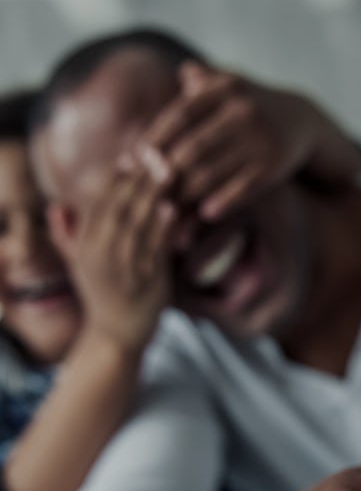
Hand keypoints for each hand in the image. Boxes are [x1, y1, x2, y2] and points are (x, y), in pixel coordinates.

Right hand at [68, 166, 174, 352]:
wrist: (116, 337)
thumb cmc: (101, 295)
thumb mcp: (78, 265)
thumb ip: (67, 234)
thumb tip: (57, 206)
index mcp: (84, 246)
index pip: (99, 203)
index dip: (117, 177)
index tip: (133, 155)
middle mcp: (100, 255)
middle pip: (119, 208)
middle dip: (138, 179)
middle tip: (158, 154)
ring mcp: (124, 269)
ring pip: (136, 226)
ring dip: (151, 197)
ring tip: (167, 172)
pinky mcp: (146, 283)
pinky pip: (155, 251)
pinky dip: (163, 229)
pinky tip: (173, 209)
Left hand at [130, 62, 360, 221]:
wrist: (303, 122)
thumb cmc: (250, 106)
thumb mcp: (225, 88)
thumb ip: (194, 89)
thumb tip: (163, 89)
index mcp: (225, 87)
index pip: (179, 115)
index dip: (152, 140)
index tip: (130, 163)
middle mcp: (243, 110)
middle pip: (192, 147)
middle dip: (165, 173)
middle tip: (141, 194)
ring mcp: (260, 139)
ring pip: (213, 170)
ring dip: (187, 193)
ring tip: (167, 210)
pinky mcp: (274, 165)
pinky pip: (242, 188)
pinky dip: (222, 201)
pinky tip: (205, 214)